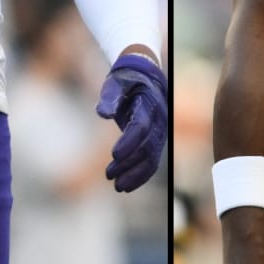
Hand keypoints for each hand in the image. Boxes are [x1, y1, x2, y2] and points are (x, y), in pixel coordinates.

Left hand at [95, 53, 167, 190]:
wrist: (146, 77)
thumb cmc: (127, 80)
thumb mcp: (116, 82)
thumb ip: (110, 96)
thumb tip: (103, 113)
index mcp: (149, 103)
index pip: (141, 126)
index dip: (129, 142)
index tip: (113, 155)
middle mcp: (159, 120)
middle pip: (147, 147)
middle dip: (129, 163)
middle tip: (109, 175)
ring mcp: (160, 132)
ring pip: (151, 158)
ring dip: (135, 174)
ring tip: (117, 186)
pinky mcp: (155, 141)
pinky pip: (151, 161)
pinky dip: (140, 175)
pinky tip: (125, 185)